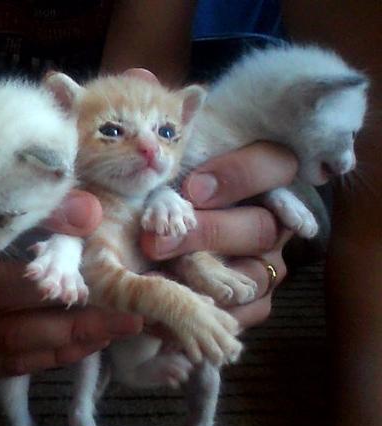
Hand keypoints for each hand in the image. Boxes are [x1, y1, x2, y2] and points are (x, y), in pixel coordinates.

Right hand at [0, 189, 142, 378]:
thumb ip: (44, 206)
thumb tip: (89, 216)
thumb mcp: (2, 195)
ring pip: (3, 354)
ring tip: (110, 331)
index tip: (96, 285)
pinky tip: (80, 344)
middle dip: (69, 326)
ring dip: (63, 347)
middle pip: (0, 327)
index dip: (45, 289)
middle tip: (121, 319)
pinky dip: (44, 358)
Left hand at [141, 142, 296, 327]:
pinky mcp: (257, 302)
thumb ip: (179, 149)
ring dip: (203, 278)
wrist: (150, 257)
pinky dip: (206, 312)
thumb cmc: (161, 203)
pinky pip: (245, 312)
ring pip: (253, 275)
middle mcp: (272, 222)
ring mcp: (267, 265)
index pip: (276, 165)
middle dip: (206, 232)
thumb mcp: (169, 173)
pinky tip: (169, 307)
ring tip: (157, 279)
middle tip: (157, 241)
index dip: (238, 175)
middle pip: (260, 227)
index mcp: (259, 180)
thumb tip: (187, 112)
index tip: (192, 190)